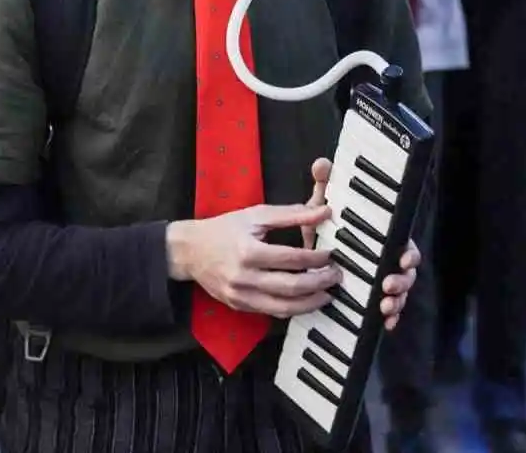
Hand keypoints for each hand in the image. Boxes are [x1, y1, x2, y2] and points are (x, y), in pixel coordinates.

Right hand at [167, 204, 339, 318]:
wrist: (190, 251)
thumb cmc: (224, 229)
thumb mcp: (256, 215)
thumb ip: (291, 214)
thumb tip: (323, 212)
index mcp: (249, 251)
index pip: (292, 258)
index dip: (316, 258)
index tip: (331, 254)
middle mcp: (244, 277)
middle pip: (291, 286)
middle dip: (319, 283)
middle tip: (336, 276)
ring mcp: (241, 296)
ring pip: (284, 307)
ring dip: (311, 302)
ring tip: (327, 294)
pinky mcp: (240, 306)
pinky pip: (272, 312)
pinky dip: (292, 309)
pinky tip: (305, 301)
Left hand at [304, 156, 423, 331]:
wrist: (306, 254)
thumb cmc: (322, 228)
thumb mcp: (320, 208)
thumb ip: (324, 187)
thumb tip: (322, 164)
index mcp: (381, 238)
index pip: (405, 245)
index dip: (409, 253)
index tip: (403, 259)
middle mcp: (385, 260)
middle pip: (407, 272)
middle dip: (403, 281)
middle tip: (387, 285)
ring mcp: (380, 282)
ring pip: (399, 294)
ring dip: (396, 301)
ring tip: (384, 306)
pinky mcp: (370, 300)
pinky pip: (387, 311)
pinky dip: (390, 317)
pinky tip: (385, 322)